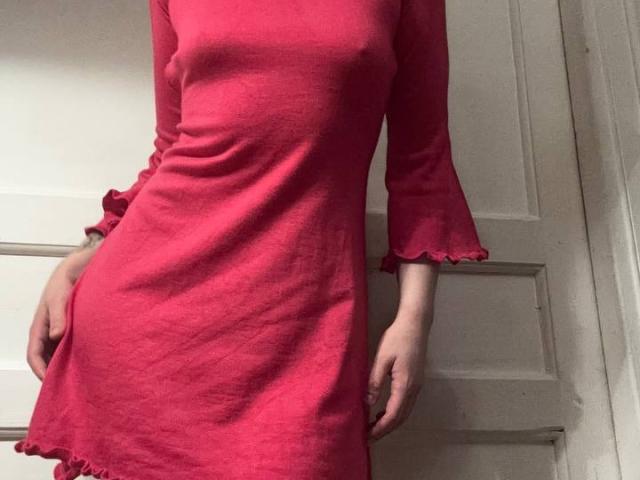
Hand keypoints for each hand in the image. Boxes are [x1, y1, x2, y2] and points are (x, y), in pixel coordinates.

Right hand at [26, 234, 102, 379]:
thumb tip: (56, 335)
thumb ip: (58, 317)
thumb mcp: (59, 299)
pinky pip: (69, 347)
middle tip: (68, 387)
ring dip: (64, 366)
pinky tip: (88, 362)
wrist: (75, 272)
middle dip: (53, 373)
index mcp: (39, 328)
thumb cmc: (63, 285)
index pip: (34, 356)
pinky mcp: (70, 329)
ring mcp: (58, 332)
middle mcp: (47, 333)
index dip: (40, 371)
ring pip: (57, 355)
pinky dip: (74, 356)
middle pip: (45, 359)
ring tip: (79, 378)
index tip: (51, 383)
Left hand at [366, 314, 428, 442]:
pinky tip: (384, 410)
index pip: (393, 414)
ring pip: (405, 412)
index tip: (368, 437)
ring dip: (391, 422)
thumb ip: (375, 381)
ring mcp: (418, 385)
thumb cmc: (397, 338)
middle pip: (401, 417)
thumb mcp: (382, 358)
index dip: (380, 428)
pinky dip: (396, 412)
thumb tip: (368, 402)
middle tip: (369, 437)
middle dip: (385, 429)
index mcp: (405, 385)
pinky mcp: (417, 380)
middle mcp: (414, 389)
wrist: (415, 324)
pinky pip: (407, 403)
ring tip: (374, 427)